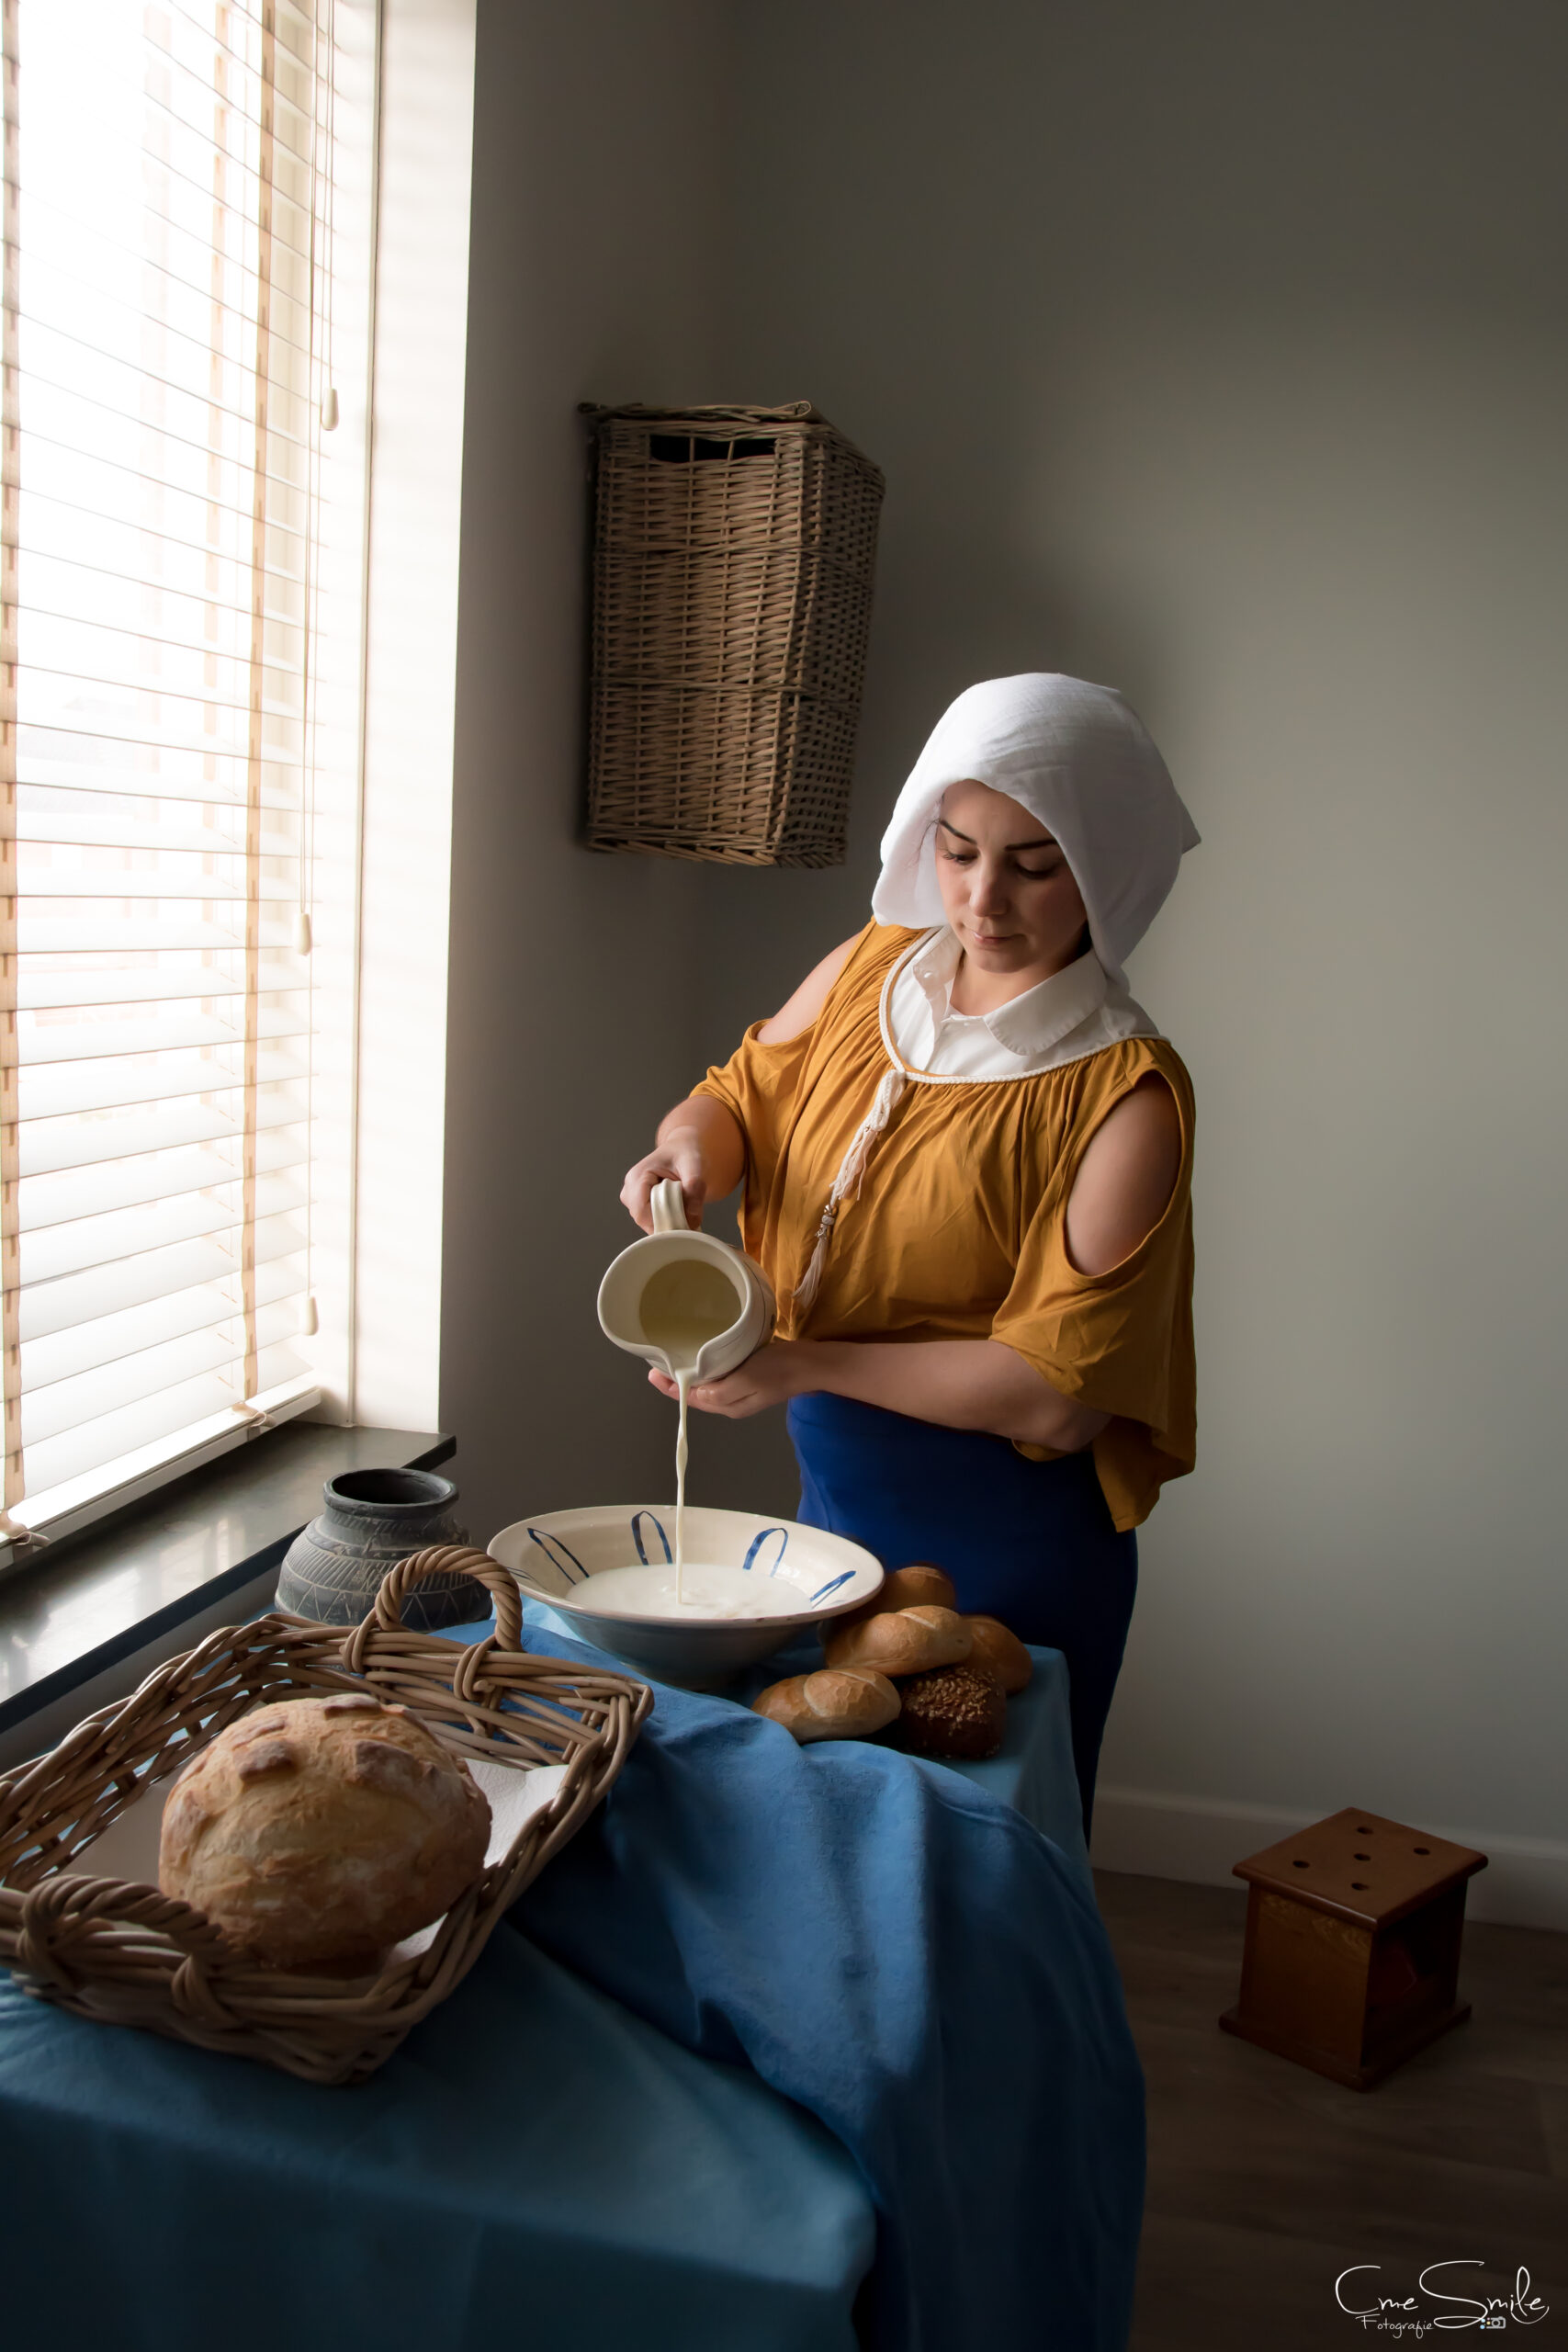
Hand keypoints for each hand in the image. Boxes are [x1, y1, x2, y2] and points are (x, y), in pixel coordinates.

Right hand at [620, 1126, 706, 1231]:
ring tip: (686, 1207)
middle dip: (668, 1223)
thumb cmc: (685, 1153)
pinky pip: (653, 1222)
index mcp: (638, 1176)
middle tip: (690, 1215)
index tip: (684, 1223)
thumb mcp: (694, 1166)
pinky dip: (668, 1221)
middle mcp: (630, 1189)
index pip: (642, 1212)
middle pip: (644, 1221)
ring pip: (649, 1224)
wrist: (683, 1149)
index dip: (662, 1222)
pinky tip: (680, 1209)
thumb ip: (694, 1189)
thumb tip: (692, 1218)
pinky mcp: (640, 1205)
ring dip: (670, 1221)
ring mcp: (633, 1199)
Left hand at [647, 1341, 818, 1418]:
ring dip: (690, 1375)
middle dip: (676, 1383)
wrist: (810, 1364)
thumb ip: (718, 1390)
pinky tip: (702, 1355)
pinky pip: (719, 1376)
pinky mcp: (748, 1378)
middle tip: (658, 1363)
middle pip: (696, 1394)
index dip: (669, 1388)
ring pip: (707, 1386)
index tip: (652, 1373)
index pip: (690, 1399)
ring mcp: (740, 1390)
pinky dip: (706, 1368)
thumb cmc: (777, 1370)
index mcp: (727, 1405)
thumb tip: (694, 1391)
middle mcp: (730, 1402)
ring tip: (674, 1359)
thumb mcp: (746, 1380)